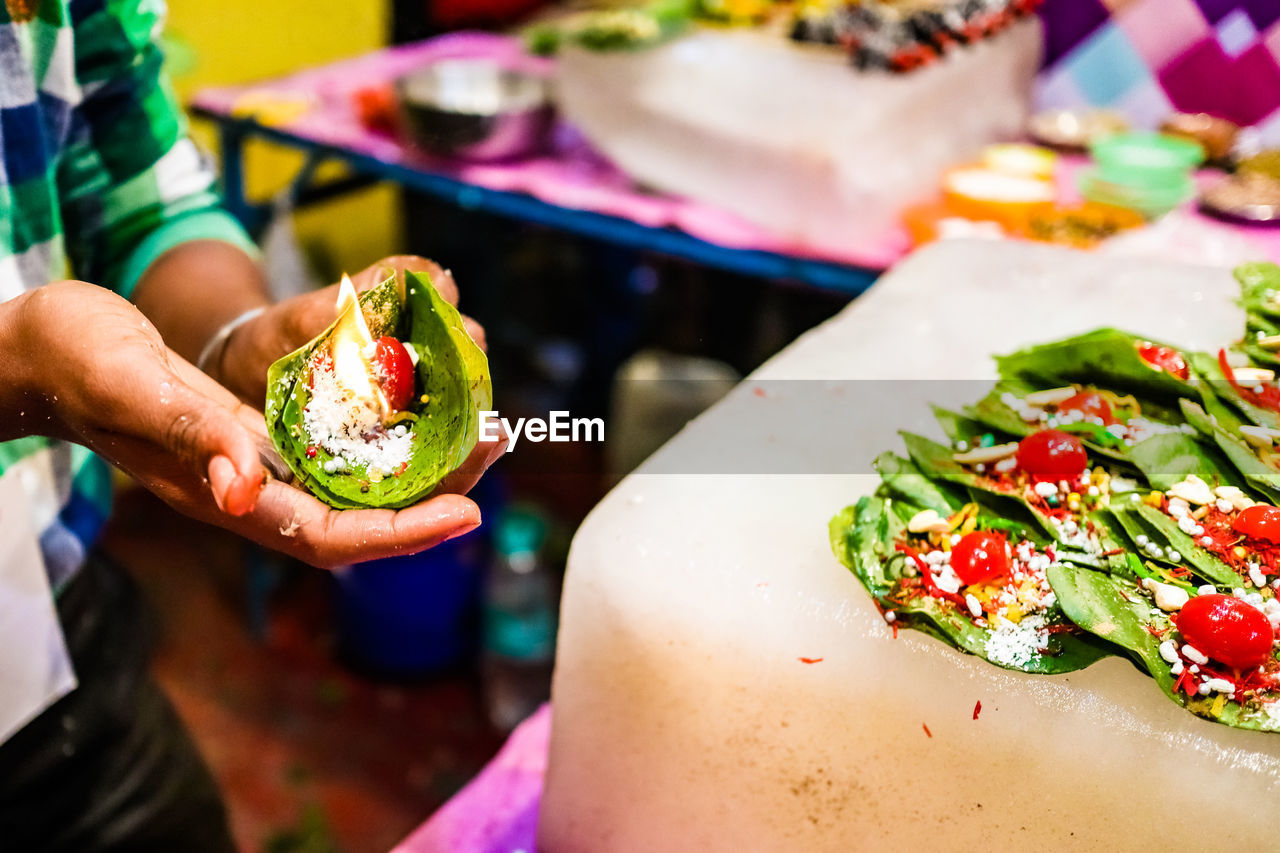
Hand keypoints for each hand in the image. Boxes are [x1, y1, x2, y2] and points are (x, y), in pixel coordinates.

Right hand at [11, 281, 481, 568]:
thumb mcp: (134, 386)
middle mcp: (254, 490)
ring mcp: (261, 463)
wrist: (49, 349)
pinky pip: (341, 444)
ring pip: (359, 482)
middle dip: (435, 496)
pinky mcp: (265, 429)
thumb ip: (189, 436)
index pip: (331, 536)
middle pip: (363, 517)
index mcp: (226, 495)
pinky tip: (426, 404)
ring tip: (485, 427)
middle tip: (499, 448)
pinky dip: (389, 432)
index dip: (402, 534)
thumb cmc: (80, 360)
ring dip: (424, 464)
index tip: (467, 512)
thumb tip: (245, 491)